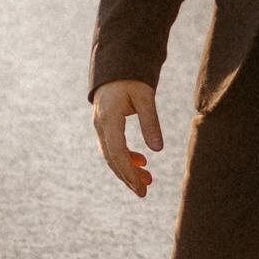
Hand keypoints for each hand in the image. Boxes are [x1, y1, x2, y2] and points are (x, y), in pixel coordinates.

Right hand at [93, 79, 163, 196]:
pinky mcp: (104, 127)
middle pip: (112, 158)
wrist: (117, 66)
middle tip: (144, 192)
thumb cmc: (132, 80)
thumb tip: (158, 150)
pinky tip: (142, 162)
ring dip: (127, 170)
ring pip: (111, 155)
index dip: (128, 171)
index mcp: (109, 117)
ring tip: (147, 181)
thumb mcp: (145, 97)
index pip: (117, 151)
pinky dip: (125, 158)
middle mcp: (100, 125)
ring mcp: (100, 126)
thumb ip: (151, 123)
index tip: (141, 186)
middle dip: (128, 177)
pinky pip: (112, 148)